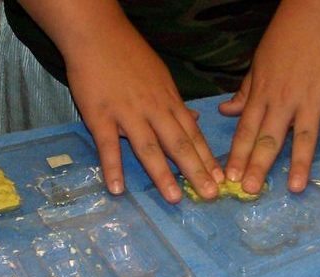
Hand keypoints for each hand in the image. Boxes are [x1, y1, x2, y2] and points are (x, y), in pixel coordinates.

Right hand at [18, 0, 222, 202]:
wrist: (98, 35)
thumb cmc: (131, 56)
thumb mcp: (162, 77)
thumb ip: (177, 103)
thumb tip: (195, 117)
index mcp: (169, 102)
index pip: (193, 134)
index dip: (208, 157)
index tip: (221, 178)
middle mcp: (154, 110)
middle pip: (178, 144)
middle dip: (196, 171)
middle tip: (211, 195)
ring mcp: (127, 114)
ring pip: (149, 148)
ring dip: (163, 175)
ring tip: (175, 198)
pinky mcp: (100, 116)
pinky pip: (107, 146)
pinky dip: (112, 168)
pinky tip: (117, 189)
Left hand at [219, 0, 319, 193]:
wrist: (317, 11)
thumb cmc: (284, 38)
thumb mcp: (257, 64)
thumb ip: (244, 92)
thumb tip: (225, 112)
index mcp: (263, 93)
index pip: (246, 129)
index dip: (238, 155)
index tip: (230, 178)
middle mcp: (284, 100)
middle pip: (269, 137)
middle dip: (258, 166)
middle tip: (252, 191)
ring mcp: (312, 97)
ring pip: (303, 135)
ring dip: (298, 162)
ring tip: (294, 187)